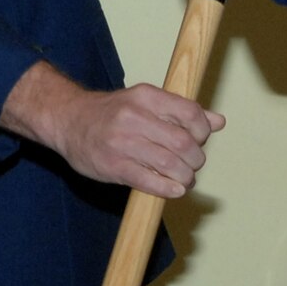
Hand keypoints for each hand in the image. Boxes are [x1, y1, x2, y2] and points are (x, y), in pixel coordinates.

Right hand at [0, 62, 223, 198]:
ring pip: (170, 164)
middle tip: (193, 164)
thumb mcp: (145, 102)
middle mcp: (135, 116)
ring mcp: (123, 142)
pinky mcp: (114, 166)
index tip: (199, 140)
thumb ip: (181, 112)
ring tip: (184, 179)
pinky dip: (168, 189)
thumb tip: (218, 121)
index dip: (202, 131)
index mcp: (146, 96)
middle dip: (196, 159)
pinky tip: (173, 189)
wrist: (68, 120)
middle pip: (183, 142)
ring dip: (185, 177)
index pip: (190, 112)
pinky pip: (149, 181)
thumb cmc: (111, 112)